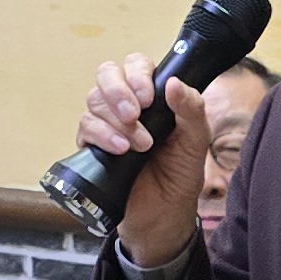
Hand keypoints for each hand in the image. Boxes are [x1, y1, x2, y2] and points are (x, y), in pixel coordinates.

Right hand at [75, 55, 208, 267]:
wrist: (163, 214)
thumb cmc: (180, 174)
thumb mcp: (195, 141)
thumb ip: (191, 109)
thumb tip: (173, 83)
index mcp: (152, 96)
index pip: (135, 65)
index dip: (137, 73)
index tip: (149, 97)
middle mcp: (126, 104)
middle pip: (107, 75)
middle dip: (119, 91)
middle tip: (135, 114)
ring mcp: (107, 124)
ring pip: (95, 101)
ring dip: (117, 121)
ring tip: (140, 146)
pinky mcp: (91, 145)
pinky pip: (85, 127)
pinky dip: (102, 135)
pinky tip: (120, 150)